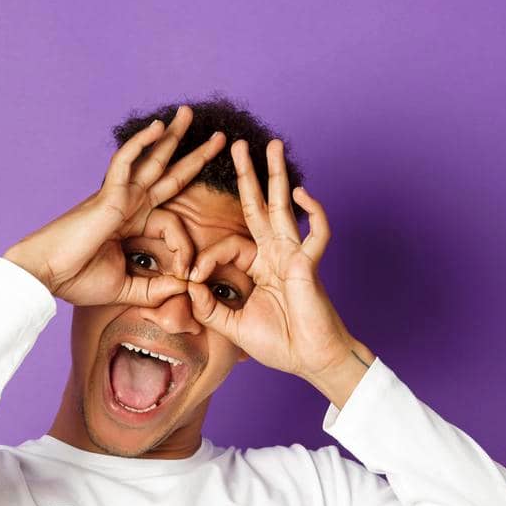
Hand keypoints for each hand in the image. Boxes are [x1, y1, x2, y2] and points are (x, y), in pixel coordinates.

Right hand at [2, 104, 226, 306]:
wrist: (47, 275)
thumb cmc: (77, 279)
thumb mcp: (126, 288)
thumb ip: (154, 289)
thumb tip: (184, 289)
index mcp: (132, 224)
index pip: (173, 224)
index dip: (186, 249)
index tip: (189, 275)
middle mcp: (128, 204)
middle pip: (167, 173)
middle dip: (192, 155)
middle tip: (219, 137)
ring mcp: (118, 196)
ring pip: (151, 159)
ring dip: (172, 137)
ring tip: (189, 114)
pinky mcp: (108, 196)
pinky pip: (126, 162)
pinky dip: (140, 143)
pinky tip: (157, 127)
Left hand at [184, 138, 361, 380]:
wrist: (310, 360)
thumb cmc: (279, 345)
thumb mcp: (234, 327)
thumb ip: (210, 309)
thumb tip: (188, 289)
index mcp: (259, 267)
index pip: (227, 245)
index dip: (205, 258)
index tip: (191, 278)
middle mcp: (276, 255)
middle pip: (259, 207)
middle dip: (249, 175)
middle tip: (237, 144)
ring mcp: (294, 257)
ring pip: (284, 208)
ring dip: (277, 176)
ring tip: (272, 146)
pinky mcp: (310, 266)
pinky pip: (316, 234)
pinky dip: (314, 213)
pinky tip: (302, 193)